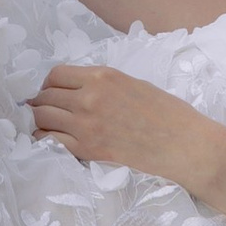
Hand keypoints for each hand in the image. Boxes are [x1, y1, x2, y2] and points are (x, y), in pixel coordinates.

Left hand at [30, 63, 225, 196]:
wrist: (184, 145)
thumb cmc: (167, 113)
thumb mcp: (132, 84)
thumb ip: (102, 84)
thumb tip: (76, 90)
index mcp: (102, 76)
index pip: (55, 75)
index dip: (50, 83)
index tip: (52, 91)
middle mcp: (89, 97)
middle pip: (46, 96)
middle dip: (43, 102)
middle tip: (47, 109)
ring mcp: (86, 125)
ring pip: (43, 117)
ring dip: (41, 120)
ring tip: (48, 124)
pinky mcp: (88, 150)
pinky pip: (51, 141)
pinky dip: (46, 139)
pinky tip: (52, 140)